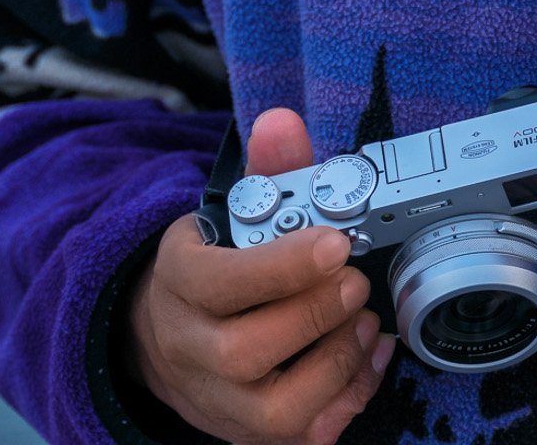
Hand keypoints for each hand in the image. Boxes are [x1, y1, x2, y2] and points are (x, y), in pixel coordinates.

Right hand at [124, 108, 395, 444]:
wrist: (165, 337)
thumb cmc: (212, 265)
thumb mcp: (227, 211)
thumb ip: (265, 169)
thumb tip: (282, 123)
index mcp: (179, 282)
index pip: (220, 283)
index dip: (282, 267)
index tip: (334, 242)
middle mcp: (191, 351)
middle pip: (246, 352)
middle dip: (314, 314)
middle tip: (356, 279)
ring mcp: (220, 403)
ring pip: (277, 410)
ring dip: (336, 362)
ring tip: (366, 318)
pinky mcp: (251, 435)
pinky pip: (304, 435)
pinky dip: (349, 398)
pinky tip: (371, 353)